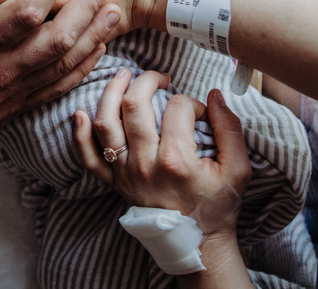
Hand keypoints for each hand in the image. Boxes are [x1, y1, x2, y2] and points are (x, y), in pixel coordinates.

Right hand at [0, 0, 121, 152]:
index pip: (24, 12)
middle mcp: (5, 69)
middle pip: (58, 36)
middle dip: (85, 7)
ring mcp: (18, 90)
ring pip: (66, 61)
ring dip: (93, 34)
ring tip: (113, 9)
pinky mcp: (24, 105)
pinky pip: (62, 85)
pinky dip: (84, 65)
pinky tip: (98, 47)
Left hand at [72, 71, 250, 233]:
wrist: (196, 243)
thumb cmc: (217, 205)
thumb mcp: (238, 168)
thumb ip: (230, 128)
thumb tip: (215, 95)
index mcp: (176, 159)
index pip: (178, 108)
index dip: (193, 102)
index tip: (200, 112)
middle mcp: (145, 163)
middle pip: (134, 105)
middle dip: (147, 80)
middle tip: (160, 77)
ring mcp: (125, 173)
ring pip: (106, 122)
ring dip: (111, 92)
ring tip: (123, 76)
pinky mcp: (114, 182)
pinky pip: (88, 158)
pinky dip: (79, 135)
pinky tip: (80, 113)